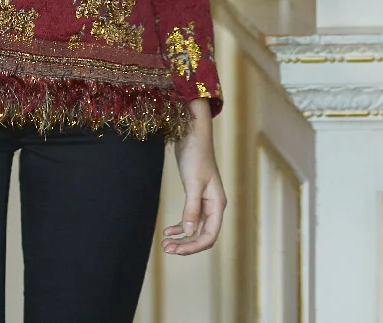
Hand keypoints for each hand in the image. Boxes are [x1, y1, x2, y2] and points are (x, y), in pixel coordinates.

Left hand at [162, 99, 226, 254]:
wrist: (192, 133)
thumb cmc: (196, 155)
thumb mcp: (193, 182)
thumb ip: (192, 208)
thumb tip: (189, 233)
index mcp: (217, 204)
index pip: (209, 235)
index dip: (194, 246)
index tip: (176, 249)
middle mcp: (213, 205)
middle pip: (202, 235)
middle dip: (185, 244)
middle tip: (167, 248)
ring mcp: (204, 201)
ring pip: (194, 228)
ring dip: (181, 237)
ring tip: (165, 243)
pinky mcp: (195, 195)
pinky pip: (189, 218)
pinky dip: (179, 226)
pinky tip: (168, 230)